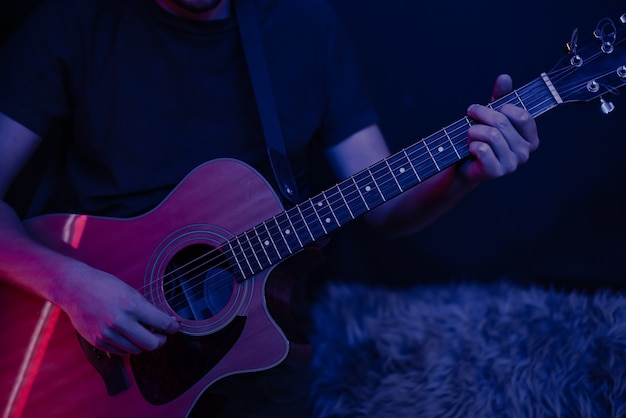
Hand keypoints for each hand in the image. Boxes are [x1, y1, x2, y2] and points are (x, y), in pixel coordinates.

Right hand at [59, 264, 179, 354]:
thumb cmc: (104, 286)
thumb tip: (166, 321)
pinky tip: (127, 336)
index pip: (162, 324)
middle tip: (162, 335)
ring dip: (143, 344)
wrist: (75, 288)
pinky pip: (121, 352)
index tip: (174, 327)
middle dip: (161, 340)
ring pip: (136, 350)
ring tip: (143, 333)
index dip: (173, 327)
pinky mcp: (98, 342)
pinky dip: (128, 346)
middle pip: (151, 344)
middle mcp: (120, 322)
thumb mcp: (130, 292)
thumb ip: (147, 308)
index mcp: (132, 306)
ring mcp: (107, 334)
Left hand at [461, 74, 538, 183]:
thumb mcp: (493, 115)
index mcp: (531, 139)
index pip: (523, 116)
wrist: (466, 164)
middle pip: (503, 123)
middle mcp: (525, 153)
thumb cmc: (482, 138)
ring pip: (491, 135)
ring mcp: (511, 164)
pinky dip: (471, 144)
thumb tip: (504, 77)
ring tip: (470, 134)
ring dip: (474, 130)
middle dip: (482, 114)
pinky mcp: (496, 172)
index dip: (503, 108)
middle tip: (471, 112)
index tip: (491, 106)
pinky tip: (470, 148)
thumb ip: (501, 97)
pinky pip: (482, 149)